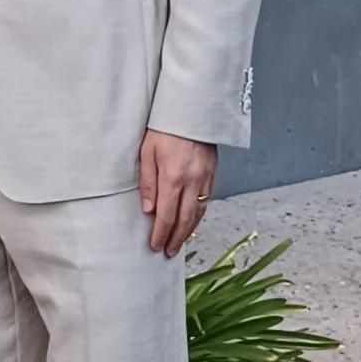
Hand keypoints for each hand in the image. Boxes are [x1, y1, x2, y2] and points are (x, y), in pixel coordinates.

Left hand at [138, 129, 216, 257]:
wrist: (192, 110)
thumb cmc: (164, 128)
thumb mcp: (147, 152)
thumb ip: (147, 183)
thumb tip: (148, 210)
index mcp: (174, 177)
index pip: (167, 215)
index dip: (160, 234)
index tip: (155, 246)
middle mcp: (193, 181)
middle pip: (185, 220)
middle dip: (176, 239)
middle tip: (168, 252)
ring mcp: (206, 178)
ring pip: (199, 213)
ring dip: (189, 231)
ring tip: (179, 243)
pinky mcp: (213, 173)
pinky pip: (207, 201)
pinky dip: (199, 215)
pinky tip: (192, 222)